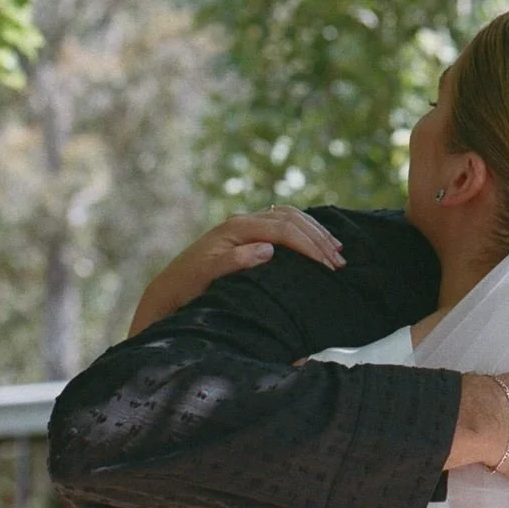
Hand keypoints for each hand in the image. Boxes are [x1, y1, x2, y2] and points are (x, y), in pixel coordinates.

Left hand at [129, 209, 344, 333]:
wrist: (168, 290)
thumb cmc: (187, 287)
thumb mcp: (207, 276)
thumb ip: (234, 261)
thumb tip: (268, 249)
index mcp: (235, 229)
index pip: (283, 228)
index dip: (309, 245)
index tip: (328, 265)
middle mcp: (242, 222)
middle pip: (291, 218)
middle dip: (319, 238)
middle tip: (339, 261)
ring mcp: (246, 226)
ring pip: (290, 216)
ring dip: (315, 232)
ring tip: (335, 251)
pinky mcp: (248, 235)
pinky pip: (283, 223)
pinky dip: (304, 230)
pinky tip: (316, 242)